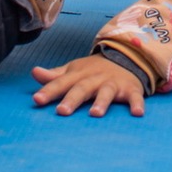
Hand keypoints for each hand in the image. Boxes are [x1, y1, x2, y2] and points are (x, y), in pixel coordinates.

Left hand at [31, 55, 145, 117]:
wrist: (125, 57)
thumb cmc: (93, 70)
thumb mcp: (74, 70)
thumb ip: (54, 76)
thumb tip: (34, 72)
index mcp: (78, 75)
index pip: (61, 83)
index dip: (49, 91)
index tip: (37, 100)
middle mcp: (95, 78)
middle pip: (82, 88)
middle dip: (72, 99)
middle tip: (62, 111)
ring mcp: (113, 83)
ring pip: (106, 92)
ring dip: (101, 102)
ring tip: (95, 114)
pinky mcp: (130, 89)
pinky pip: (134, 97)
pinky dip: (137, 104)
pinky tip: (137, 114)